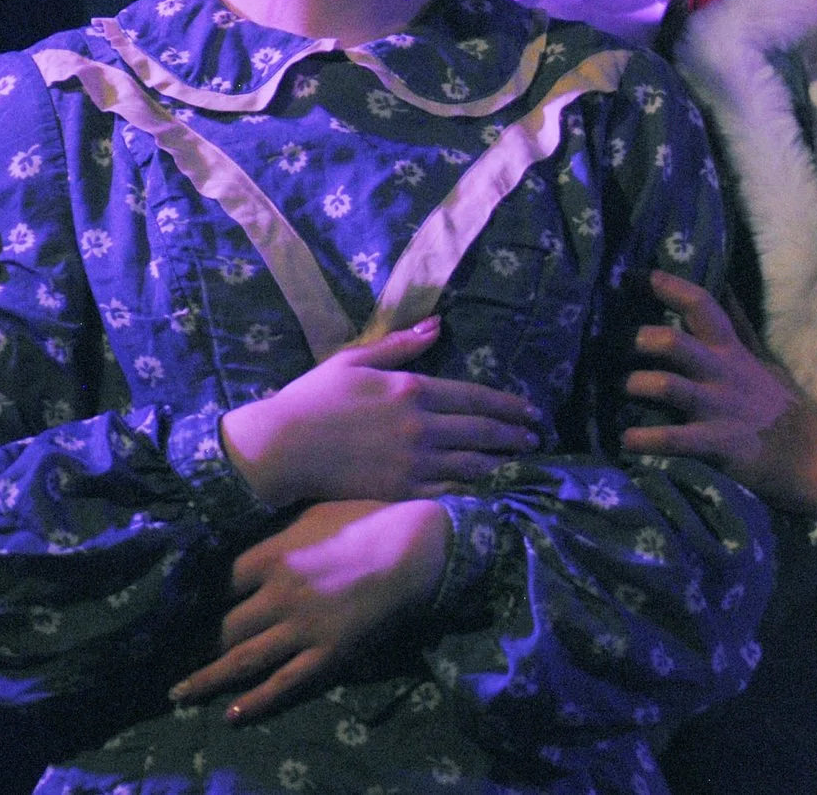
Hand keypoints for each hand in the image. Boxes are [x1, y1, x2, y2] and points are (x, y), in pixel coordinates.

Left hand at [169, 498, 449, 721]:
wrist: (419, 546)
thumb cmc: (369, 518)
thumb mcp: (314, 511)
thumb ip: (278, 527)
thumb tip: (248, 527)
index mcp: (272, 555)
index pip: (216, 582)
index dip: (193, 598)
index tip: (173, 609)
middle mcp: (278, 595)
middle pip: (222, 626)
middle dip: (193, 643)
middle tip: (168, 657)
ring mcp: (302, 628)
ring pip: (242, 660)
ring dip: (206, 680)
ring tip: (179, 694)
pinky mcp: (328, 654)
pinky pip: (284, 684)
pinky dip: (255, 702)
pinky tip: (232, 714)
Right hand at [220, 318, 542, 505]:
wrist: (281, 447)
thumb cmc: (313, 398)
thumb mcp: (355, 359)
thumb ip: (400, 344)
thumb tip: (437, 325)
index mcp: (411, 389)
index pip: (474, 396)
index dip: (507, 404)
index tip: (530, 410)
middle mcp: (420, 426)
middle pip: (481, 431)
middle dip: (513, 434)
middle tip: (536, 437)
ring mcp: (412, 462)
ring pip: (472, 463)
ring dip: (501, 462)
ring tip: (521, 462)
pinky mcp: (400, 491)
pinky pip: (448, 490)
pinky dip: (473, 489)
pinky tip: (489, 489)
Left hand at [621, 271, 816, 513]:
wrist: (813, 457)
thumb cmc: (779, 406)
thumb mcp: (762, 358)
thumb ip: (739, 326)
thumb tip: (725, 286)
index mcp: (731, 351)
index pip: (701, 305)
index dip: (669, 287)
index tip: (637, 275)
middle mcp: (721, 373)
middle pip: (675, 343)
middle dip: (642, 339)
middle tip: (616, 346)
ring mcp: (718, 408)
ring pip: (669, 386)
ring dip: (637, 385)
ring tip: (619, 389)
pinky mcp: (718, 444)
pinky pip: (676, 439)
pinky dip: (646, 439)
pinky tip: (625, 440)